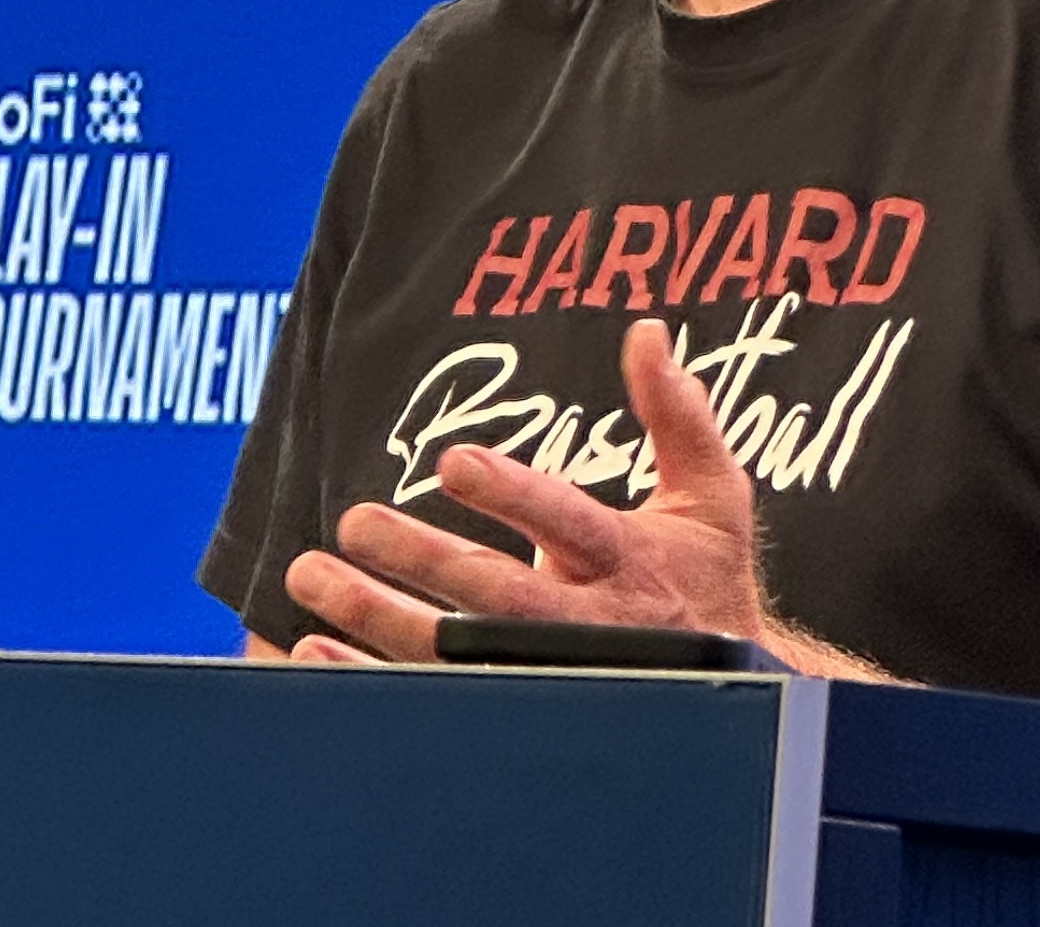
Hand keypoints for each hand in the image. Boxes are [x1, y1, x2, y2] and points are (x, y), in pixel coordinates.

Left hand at [282, 319, 778, 664]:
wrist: (728, 693)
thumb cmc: (708, 582)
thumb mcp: (711, 499)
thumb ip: (678, 416)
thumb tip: (648, 331)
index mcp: (624, 561)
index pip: (565, 522)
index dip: (511, 495)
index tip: (455, 463)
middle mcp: (582, 623)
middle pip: (492, 593)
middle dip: (420, 557)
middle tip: (356, 522)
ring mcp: (545, 673)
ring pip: (450, 651)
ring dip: (375, 616)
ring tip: (312, 576)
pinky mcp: (517, 707)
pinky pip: (434, 699)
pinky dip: (371, 679)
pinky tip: (316, 651)